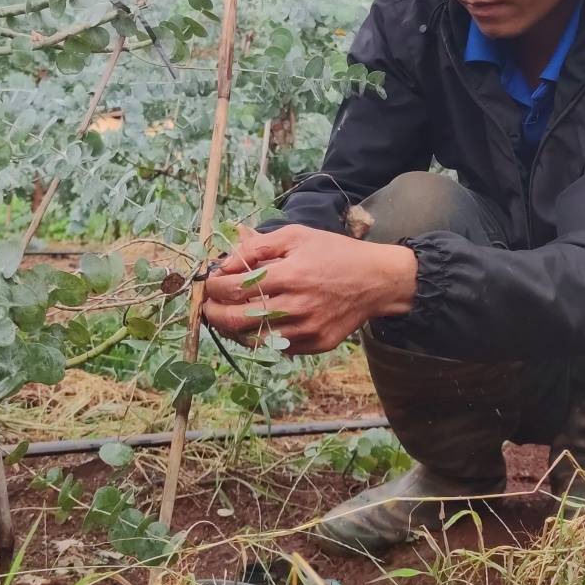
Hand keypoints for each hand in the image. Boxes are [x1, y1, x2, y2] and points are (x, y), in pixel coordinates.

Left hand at [200, 223, 417, 354]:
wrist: (377, 280)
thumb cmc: (334, 253)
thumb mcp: (297, 236)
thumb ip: (258, 246)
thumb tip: (224, 262)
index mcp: (291, 274)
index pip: (237, 287)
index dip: (215, 287)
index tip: (209, 282)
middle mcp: (298, 305)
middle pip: (239, 319)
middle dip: (214, 313)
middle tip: (207, 306)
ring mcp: (307, 329)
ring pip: (254, 340)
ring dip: (233, 329)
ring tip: (226, 317)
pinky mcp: (316, 345)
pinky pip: (277, 348)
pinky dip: (260, 338)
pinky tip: (255, 325)